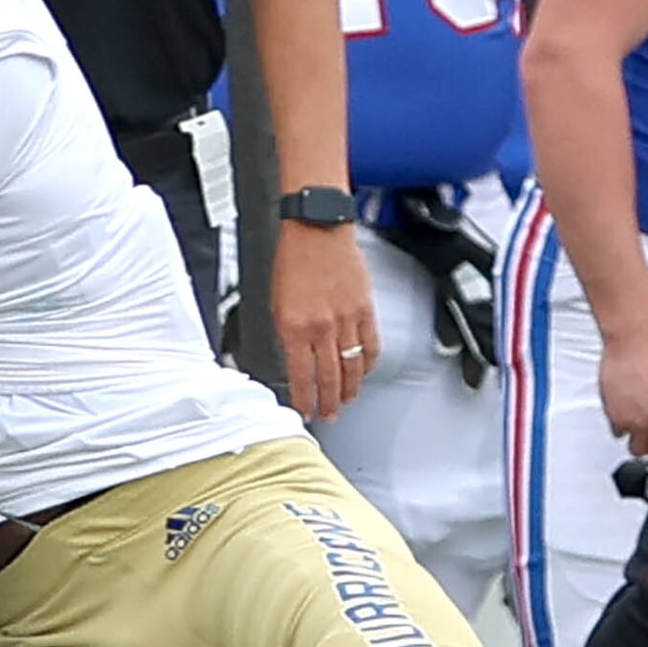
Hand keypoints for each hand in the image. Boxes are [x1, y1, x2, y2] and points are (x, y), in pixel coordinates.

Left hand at [273, 221, 377, 420]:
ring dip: (351, 389)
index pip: (302, 377)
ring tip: (347, 400)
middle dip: (329, 403)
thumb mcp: (276, 303)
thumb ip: (287, 335)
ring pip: (353, 367)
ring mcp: (348, 320)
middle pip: (330, 378)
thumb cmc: (293, 260)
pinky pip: (371, 345)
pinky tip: (364, 371)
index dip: (304, 400)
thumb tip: (293, 360)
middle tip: (329, 415)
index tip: (304, 412)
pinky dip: (368, 363)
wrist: (318, 230)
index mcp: (295, 328)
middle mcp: (323, 328)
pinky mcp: (366, 310)